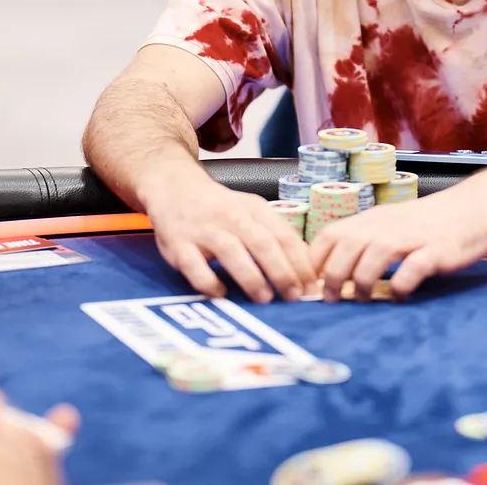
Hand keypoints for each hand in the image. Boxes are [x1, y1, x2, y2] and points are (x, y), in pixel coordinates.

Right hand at [146, 178, 314, 301]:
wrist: (174, 187)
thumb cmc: (219, 207)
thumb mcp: (251, 211)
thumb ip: (274, 235)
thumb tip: (305, 268)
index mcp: (254, 210)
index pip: (284, 236)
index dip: (301, 262)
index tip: (312, 286)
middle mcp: (231, 217)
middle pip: (262, 243)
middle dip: (282, 271)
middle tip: (294, 296)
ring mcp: (204, 230)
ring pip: (231, 252)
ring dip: (251, 276)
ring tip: (265, 298)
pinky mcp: (178, 245)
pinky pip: (194, 265)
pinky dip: (208, 281)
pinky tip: (220, 293)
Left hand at [310, 190, 486, 301]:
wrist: (479, 204)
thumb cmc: (434, 220)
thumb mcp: (394, 223)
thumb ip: (368, 241)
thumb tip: (337, 272)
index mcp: (373, 219)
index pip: (329, 234)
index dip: (314, 261)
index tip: (312, 284)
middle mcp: (388, 225)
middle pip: (345, 248)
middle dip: (333, 278)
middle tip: (333, 300)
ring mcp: (413, 237)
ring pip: (372, 257)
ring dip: (362, 284)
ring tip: (365, 300)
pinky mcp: (437, 251)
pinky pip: (411, 270)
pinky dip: (401, 287)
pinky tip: (401, 296)